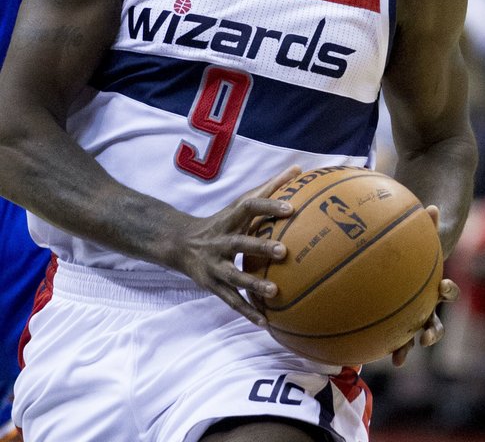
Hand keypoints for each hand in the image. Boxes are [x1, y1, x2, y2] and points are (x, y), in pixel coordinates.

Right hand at [175, 165, 298, 325]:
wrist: (180, 244)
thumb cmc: (222, 222)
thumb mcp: (239, 204)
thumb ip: (269, 187)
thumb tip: (298, 169)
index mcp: (229, 218)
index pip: (249, 207)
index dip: (268, 206)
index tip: (292, 209)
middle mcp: (220, 241)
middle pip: (239, 243)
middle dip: (259, 247)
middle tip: (284, 251)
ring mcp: (214, 264)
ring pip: (233, 276)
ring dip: (253, 284)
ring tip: (275, 291)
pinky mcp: (211, 285)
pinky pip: (230, 301)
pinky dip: (247, 312)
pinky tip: (265, 323)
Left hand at [391, 205, 459, 366]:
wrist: (401, 262)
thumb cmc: (409, 248)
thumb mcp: (416, 237)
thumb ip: (424, 224)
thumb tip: (432, 206)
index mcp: (433, 286)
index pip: (448, 292)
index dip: (448, 292)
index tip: (442, 288)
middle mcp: (425, 305)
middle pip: (435, 322)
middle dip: (432, 332)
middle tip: (427, 337)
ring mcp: (409, 316)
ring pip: (412, 336)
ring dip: (408, 347)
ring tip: (399, 358)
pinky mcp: (393, 321)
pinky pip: (386, 333)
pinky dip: (377, 340)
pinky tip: (363, 348)